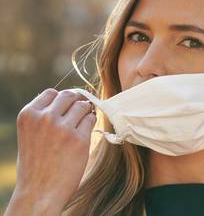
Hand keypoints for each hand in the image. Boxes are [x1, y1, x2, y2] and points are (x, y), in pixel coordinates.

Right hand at [5, 89, 95, 214]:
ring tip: (82, 123)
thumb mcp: (30, 134)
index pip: (51, 93)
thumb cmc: (36, 164)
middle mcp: (44, 118)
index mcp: (28, 115)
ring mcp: (62, 128)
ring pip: (82, 105)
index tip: (67, 107)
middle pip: (69, 95)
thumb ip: (43, 117)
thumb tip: (68, 101)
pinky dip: (91, 122)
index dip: (62, 100)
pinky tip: (85, 132)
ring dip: (85, 112)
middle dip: (76, 102)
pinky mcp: (79, 139)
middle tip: (79, 112)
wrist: (39, 192)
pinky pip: (91, 119)